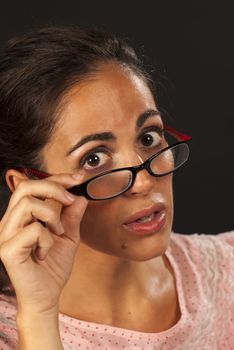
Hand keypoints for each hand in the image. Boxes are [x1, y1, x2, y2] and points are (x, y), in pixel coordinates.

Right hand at [0, 173, 87, 313]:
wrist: (46, 297)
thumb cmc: (53, 266)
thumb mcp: (68, 235)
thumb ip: (71, 215)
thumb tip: (80, 195)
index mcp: (21, 216)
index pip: (33, 185)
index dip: (56, 178)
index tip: (79, 178)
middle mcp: (9, 222)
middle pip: (25, 187)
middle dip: (54, 187)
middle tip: (70, 199)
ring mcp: (5, 235)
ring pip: (28, 203)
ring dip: (51, 215)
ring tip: (58, 232)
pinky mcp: (8, 249)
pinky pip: (33, 230)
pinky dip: (47, 239)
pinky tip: (45, 252)